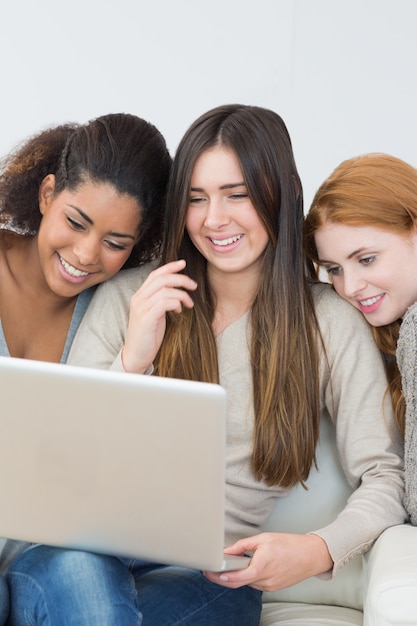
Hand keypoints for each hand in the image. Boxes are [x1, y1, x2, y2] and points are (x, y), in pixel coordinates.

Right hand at [121, 260, 196, 372]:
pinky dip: (176, 303)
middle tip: (193, 286)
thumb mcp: (155, 314)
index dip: (169, 267)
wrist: (136, 355)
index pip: (155, 274)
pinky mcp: (147, 318)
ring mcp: (141, 308)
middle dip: (181, 279)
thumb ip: (161, 301)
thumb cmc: (148, 335)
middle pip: (161, 279)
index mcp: (140, 296)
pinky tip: (179, 311)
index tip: (183, 263)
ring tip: (189, 304)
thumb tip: (177, 291)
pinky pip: (164, 303)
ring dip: (182, 294)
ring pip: (165, 290)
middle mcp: (138, 299)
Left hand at [204, 532, 332, 590]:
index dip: (221, 577)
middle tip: (210, 571)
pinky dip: (247, 578)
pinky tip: (246, 569)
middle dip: (222, 578)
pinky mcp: (273, 588)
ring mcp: (269, 586)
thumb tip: (227, 551)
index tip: (210, 572)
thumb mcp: (264, 539)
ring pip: (246, 584)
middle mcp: (265, 579)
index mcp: (262, 565)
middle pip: (238, 583)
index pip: (237, 577)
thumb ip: (243, 546)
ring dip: (236, 577)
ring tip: (227, 567)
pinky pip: (255, 584)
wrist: (311, 556)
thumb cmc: (290, 545)